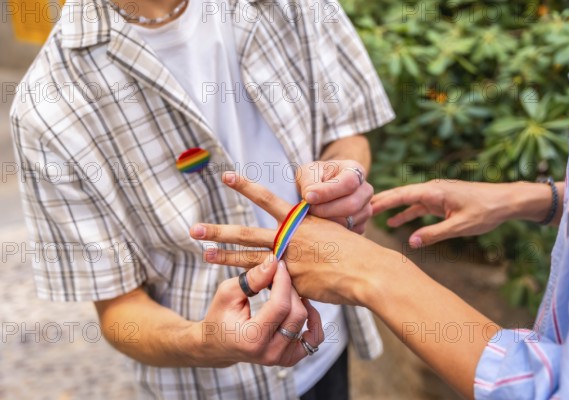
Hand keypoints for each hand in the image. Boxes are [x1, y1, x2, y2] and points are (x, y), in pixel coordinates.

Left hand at [190, 173, 386, 304]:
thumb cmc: (358, 251)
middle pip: (246, 233)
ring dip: (223, 257)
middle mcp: (288, 238)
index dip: (245, 187)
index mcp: (299, 220)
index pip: (266, 199)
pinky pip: (269, 284)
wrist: (368, 272)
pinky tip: (235, 287)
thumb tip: (305, 237)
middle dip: (219, 230)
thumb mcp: (335, 231)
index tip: (226, 176)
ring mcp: (287, 262)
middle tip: (194, 229)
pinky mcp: (290, 283)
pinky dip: (254, 285)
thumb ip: (313, 233)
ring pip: (248, 260)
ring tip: (202, 253)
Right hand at [199, 256, 323, 366]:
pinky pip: (314, 338)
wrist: (218, 344)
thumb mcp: (228, 292)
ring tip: (285, 290)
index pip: (279, 306)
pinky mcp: (290, 358)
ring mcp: (281, 358)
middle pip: (296, 313)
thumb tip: (274, 262)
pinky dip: (313, 321)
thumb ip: (252, 279)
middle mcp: (269, 353)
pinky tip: (303, 307)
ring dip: (299, 301)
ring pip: (304, 321)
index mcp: (251, 339)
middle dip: (290, 289)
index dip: (283, 281)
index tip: (279, 264)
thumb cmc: (220, 316)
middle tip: (279, 276)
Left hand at [296, 160, 372, 233]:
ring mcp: (366, 208)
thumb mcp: (307, 173)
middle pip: (353, 204)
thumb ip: (309, 182)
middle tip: (309, 208)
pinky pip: (348, 232)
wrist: (317, 189)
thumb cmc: (313, 177)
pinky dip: (332, 230)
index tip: (309, 197)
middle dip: (326, 210)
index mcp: (355, 170)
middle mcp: (365, 190)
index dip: (329, 192)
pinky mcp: (361, 225)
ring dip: (327, 221)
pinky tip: (321, 221)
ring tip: (313, 213)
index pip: (349, 182)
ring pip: (350, 221)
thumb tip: (310, 197)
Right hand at [371, 180, 515, 247]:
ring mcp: (436, 195)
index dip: (383, 201)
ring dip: (392, 208)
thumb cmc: (486, 211)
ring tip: (372, 216)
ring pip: (407, 201)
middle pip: (400, 195)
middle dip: (381, 202)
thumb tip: (410, 242)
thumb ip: (434, 234)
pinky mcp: (441, 202)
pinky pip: (418, 207)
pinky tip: (397, 223)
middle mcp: (432, 190)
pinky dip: (407, 214)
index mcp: (434, 191)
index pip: (402, 195)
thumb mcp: (460, 226)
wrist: (506, 201)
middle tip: (359, 208)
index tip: (365, 206)